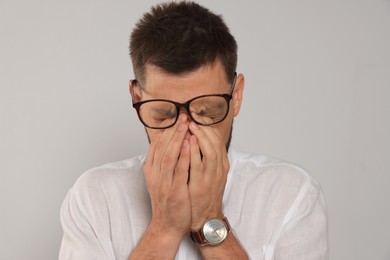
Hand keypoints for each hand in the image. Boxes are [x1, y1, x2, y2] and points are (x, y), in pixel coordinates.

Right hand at [144, 114, 191, 237]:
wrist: (167, 224)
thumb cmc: (167, 200)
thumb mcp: (160, 179)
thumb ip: (163, 162)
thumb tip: (168, 144)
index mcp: (151, 170)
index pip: (156, 145)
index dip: (166, 130)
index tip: (176, 118)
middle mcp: (155, 174)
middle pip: (162, 147)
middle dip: (173, 130)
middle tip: (183, 116)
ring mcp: (163, 183)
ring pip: (169, 155)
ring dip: (178, 139)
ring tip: (185, 125)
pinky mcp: (174, 190)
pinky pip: (179, 170)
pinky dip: (184, 156)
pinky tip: (190, 144)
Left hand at [188, 121, 229, 229]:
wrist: (204, 217)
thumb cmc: (205, 193)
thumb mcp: (211, 173)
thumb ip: (206, 158)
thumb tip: (198, 140)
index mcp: (222, 164)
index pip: (217, 141)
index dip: (207, 128)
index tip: (196, 119)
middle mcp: (220, 169)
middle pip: (215, 143)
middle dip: (203, 129)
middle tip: (190, 118)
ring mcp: (212, 177)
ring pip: (210, 151)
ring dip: (200, 137)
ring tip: (188, 125)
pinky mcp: (202, 185)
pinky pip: (198, 165)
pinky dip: (193, 152)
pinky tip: (187, 143)